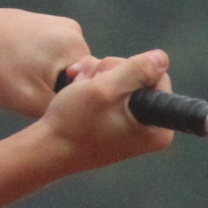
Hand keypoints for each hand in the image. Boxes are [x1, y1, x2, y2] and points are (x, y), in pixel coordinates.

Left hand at [0, 4, 94, 117]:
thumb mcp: (30, 100)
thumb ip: (63, 111)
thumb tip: (88, 121)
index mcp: (78, 45)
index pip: (86, 88)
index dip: (63, 102)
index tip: (35, 100)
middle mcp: (74, 31)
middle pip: (75, 78)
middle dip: (53, 90)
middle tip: (24, 90)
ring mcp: (59, 24)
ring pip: (60, 69)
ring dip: (42, 79)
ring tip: (16, 76)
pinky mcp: (44, 23)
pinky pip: (49, 56)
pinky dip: (34, 65)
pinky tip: (12, 65)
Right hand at [39, 52, 176, 170]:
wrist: (45, 148)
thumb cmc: (73, 123)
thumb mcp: (105, 90)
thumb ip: (136, 71)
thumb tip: (162, 58)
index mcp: (156, 129)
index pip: (158, 77)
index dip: (129, 68)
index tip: (104, 79)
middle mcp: (149, 130)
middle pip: (140, 78)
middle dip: (111, 72)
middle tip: (86, 80)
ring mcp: (132, 127)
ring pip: (123, 82)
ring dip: (98, 76)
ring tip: (78, 85)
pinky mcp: (117, 124)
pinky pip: (113, 94)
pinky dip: (95, 86)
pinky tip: (78, 87)